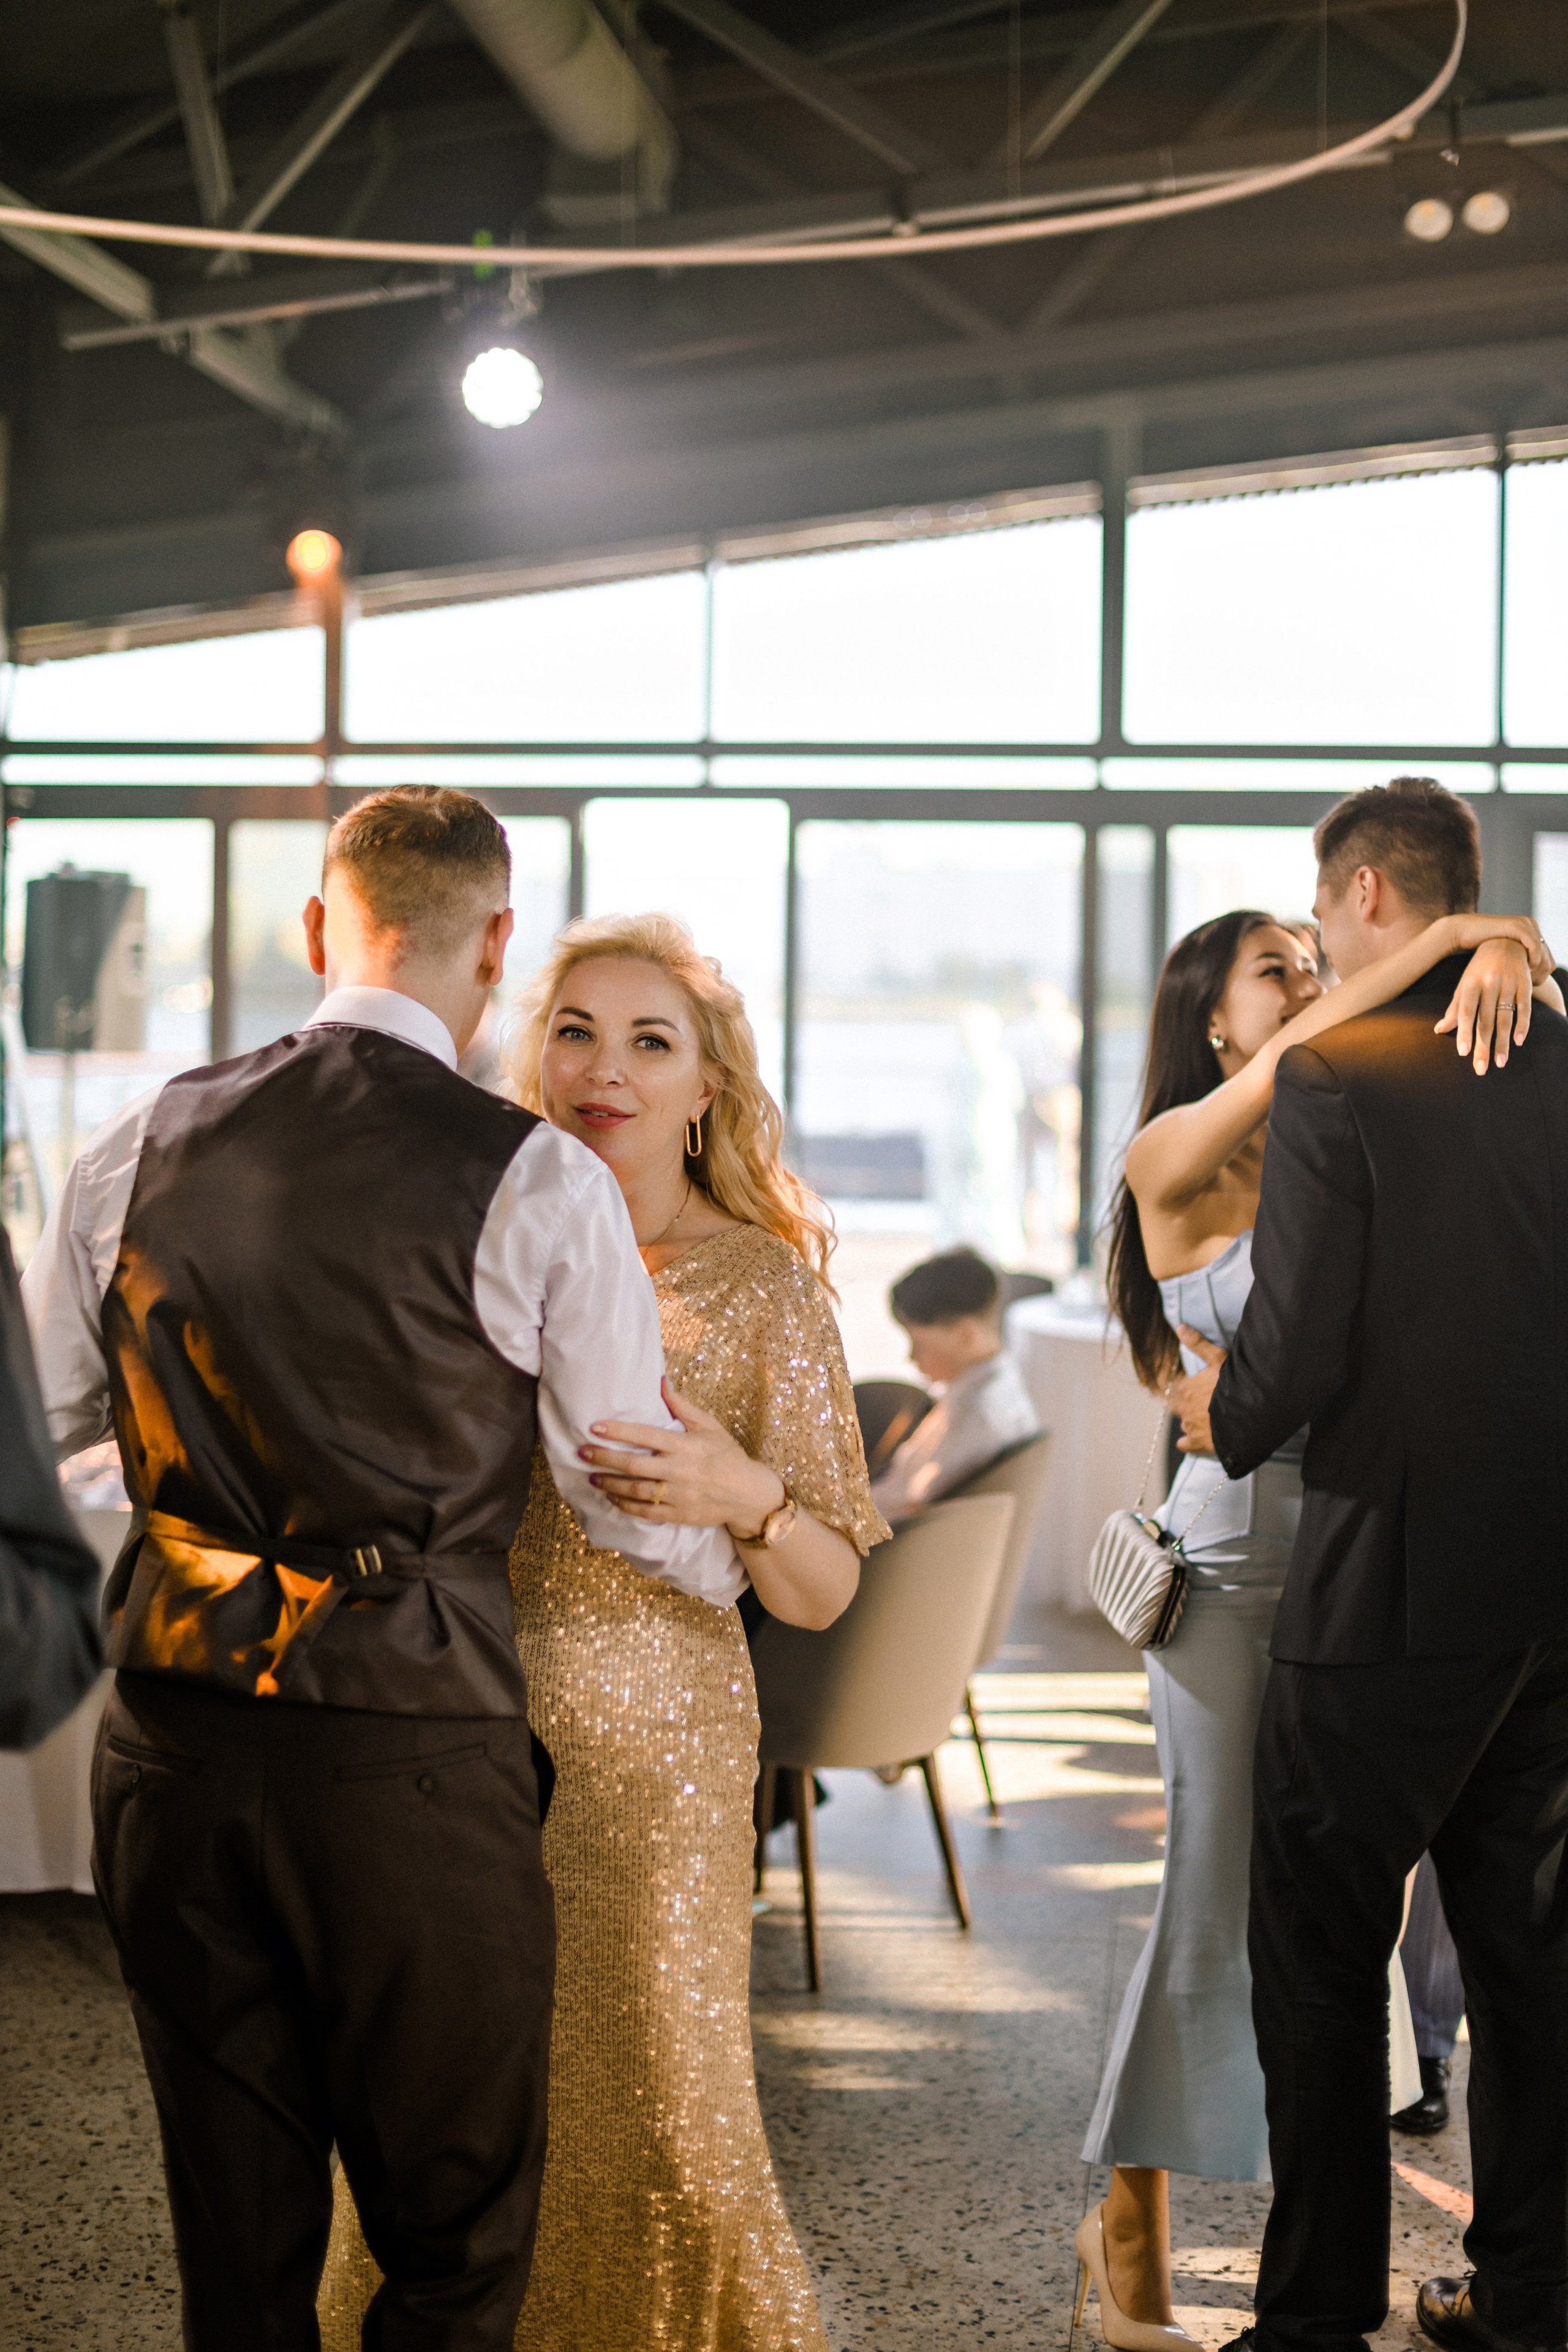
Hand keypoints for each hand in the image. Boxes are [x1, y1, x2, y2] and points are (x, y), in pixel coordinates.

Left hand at [579, 1377, 784, 1532]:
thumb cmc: (727, 1455)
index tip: (594, 1427)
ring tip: (592, 1477)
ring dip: (610, 1484)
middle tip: (582, 1452)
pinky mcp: (679, 1515)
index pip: (645, 1435)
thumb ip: (682, 1405)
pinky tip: (612, 1498)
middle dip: (604, 1458)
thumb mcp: (709, 1425)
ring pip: (636, 1491)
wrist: (748, 1494)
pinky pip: (646, 1513)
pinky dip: (626, 1506)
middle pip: (634, 1465)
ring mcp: (679, 1495)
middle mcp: (680, 1470)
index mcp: (686, 1446)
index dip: (618, 1431)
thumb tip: (661, 1381)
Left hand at [1171, 1328, 1226, 1456]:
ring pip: (1184, 1423)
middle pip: (1179, 1406)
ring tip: (1208, 1418)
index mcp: (1185, 1388)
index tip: (1200, 1387)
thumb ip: (1198, 1343)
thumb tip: (1180, 1327)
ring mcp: (1189, 1427)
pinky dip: (1188, 1442)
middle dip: (1188, 1404)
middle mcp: (1183, 1408)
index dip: (1189, 1386)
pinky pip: (1184, 1444)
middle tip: (1204, 1403)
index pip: (1178, 1387)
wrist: (1246, 1416)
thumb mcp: (1218, 1358)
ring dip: (1191, 1420)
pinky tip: (1195, 1439)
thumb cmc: (1234, 1385)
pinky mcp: (1197, 1444)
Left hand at [1435, 936, 1535, 1072]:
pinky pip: (1525, 1007)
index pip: (1466, 1012)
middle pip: (1485, 1020)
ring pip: (1505, 1017)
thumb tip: (1439, 1030)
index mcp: (1470, 984)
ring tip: (1500, 1063)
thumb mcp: (1464, 984)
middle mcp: (1489, 983)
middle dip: (1483, 1047)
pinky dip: (1523, 1025)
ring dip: (1503, 1042)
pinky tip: (1518, 1041)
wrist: (1505, 941)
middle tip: (1481, 1069)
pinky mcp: (1525, 982)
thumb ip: (1454, 1008)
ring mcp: (1509, 982)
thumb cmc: (1479, 968)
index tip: (1462, 1053)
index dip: (1464, 1032)